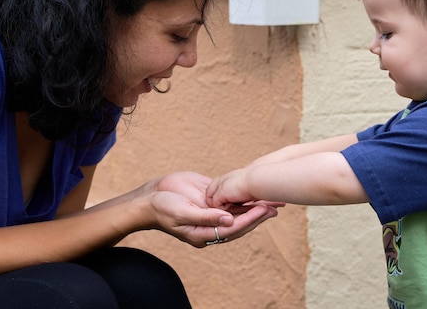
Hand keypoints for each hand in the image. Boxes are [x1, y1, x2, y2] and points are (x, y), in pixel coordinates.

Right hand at [149, 171, 279, 247]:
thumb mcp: (183, 213)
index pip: (233, 227)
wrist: (149, 198)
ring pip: (238, 211)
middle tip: (277, 205)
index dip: (250, 219)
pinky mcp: (209, 200)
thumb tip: (229, 219)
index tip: (265, 210)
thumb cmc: (162, 208)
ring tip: (274, 200)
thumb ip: (206, 217)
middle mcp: (211, 224)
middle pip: (240, 222)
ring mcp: (211, 212)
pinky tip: (256, 192)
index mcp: (205, 232)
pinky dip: (243, 197)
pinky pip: (229, 200)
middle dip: (258, 214)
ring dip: (255, 206)